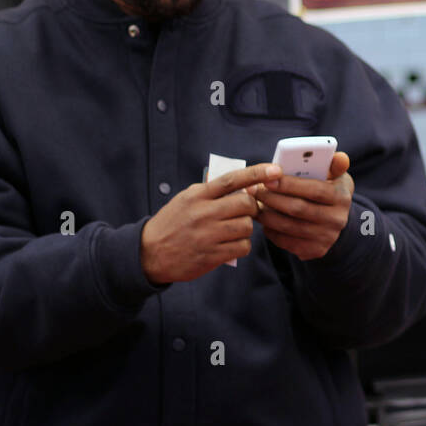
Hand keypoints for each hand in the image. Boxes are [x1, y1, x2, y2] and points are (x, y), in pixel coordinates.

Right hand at [140, 163, 280, 284]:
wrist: (150, 253)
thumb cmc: (173, 222)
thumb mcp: (186, 199)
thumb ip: (211, 191)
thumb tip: (243, 183)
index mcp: (198, 195)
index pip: (233, 180)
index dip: (257, 173)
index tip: (275, 170)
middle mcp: (203, 213)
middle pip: (246, 205)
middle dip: (251, 209)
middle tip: (244, 213)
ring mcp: (208, 235)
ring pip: (247, 227)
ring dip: (246, 229)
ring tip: (232, 231)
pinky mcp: (212, 255)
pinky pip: (242, 246)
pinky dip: (240, 246)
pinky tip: (228, 245)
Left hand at [253, 151, 354, 261]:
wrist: (335, 222)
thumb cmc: (329, 190)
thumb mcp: (336, 176)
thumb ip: (335, 164)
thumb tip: (339, 157)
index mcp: (342, 197)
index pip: (315, 190)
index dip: (289, 184)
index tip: (266, 179)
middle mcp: (337, 220)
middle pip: (298, 209)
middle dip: (272, 198)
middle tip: (253, 190)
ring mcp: (326, 237)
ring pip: (288, 226)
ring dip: (267, 214)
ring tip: (253, 203)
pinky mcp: (315, 251)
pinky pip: (285, 241)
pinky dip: (270, 230)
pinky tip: (263, 219)